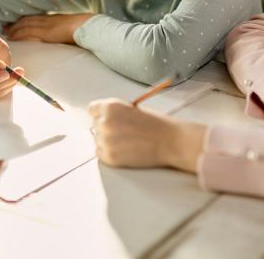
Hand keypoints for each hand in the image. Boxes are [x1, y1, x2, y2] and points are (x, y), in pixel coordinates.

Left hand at [4, 13, 94, 43]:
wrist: (89, 27)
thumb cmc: (85, 30)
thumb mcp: (74, 30)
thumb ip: (67, 33)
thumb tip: (66, 38)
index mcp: (56, 19)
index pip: (37, 18)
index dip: (26, 20)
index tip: (17, 23)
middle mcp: (49, 19)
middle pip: (28, 19)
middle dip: (16, 23)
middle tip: (6, 27)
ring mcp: (47, 25)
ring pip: (25, 24)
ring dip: (14, 28)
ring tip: (6, 32)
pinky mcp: (46, 32)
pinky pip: (28, 31)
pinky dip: (18, 33)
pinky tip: (12, 36)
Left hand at [88, 99, 206, 171]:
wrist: (169, 141)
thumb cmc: (156, 124)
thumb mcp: (133, 109)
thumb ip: (116, 113)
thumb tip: (104, 119)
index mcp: (111, 107)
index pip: (93, 109)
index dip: (101, 113)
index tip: (107, 118)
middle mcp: (104, 122)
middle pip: (95, 125)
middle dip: (107, 128)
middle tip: (124, 132)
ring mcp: (106, 141)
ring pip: (98, 140)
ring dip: (109, 141)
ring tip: (128, 141)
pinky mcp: (109, 157)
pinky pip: (100, 153)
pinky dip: (110, 153)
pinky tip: (125, 150)